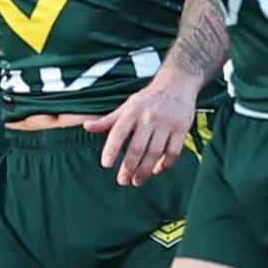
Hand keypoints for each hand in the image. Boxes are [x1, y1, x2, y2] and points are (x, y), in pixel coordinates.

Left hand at [84, 71, 199, 186]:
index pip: (119, 132)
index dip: (111, 149)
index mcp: (132, 111)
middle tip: (122, 181)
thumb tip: (86, 126)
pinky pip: (173, 152)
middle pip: (137, 147)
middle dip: (129, 167)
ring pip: (155, 152)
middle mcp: (148, 117)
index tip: (106, 164)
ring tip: (137, 181)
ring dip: (145, 170)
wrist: (176, 85)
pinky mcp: (182, 129)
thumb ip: (108, 120)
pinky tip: (156, 171)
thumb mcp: (126, 106)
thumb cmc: (147, 99)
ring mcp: (167, 124)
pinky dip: (165, 164)